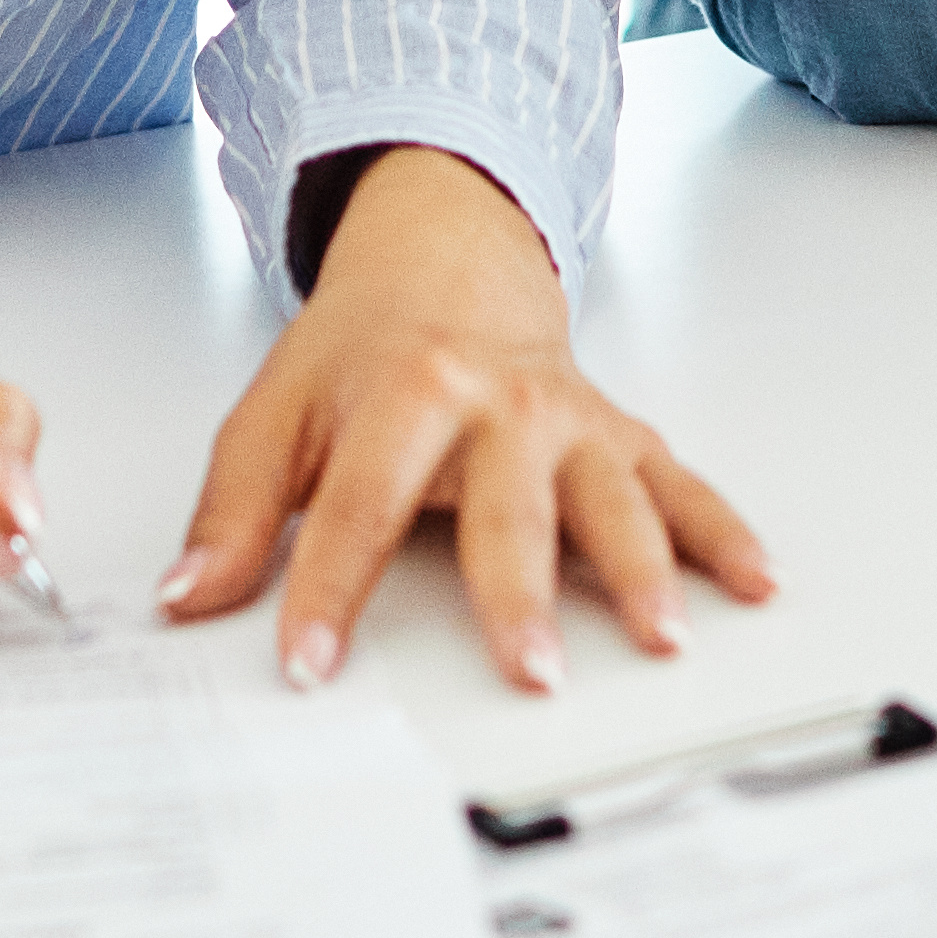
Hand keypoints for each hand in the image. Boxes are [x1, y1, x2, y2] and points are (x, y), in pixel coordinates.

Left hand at [159, 146, 773, 691]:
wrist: (447, 268)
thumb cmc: (362, 355)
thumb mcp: (275, 416)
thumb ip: (232, 512)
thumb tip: (186, 596)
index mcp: (404, 391)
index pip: (358, 503)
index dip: (328, 587)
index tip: (309, 663)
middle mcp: (497, 402)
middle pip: (506, 506)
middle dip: (518, 590)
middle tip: (529, 669)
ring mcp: (569, 419)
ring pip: (612, 496)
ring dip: (643, 568)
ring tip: (660, 639)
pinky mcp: (620, 434)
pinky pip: (681, 484)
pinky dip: (722, 533)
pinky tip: (750, 583)